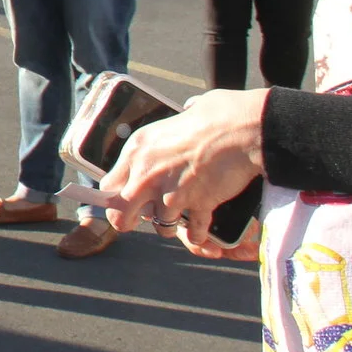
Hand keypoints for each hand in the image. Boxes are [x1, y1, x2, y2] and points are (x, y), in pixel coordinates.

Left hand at [102, 87, 267, 253]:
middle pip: (121, 215)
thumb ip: (160, 140)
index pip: (108, 186)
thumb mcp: (171, 122)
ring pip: (161, 227)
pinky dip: (200, 234)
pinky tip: (202, 227)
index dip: (116, 198)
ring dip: (172, 225)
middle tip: (144, 219)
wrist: (243, 128)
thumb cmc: (214, 117)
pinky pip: (194, 233)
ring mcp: (172, 193)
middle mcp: (147, 174)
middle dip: (131, 221)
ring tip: (181, 215)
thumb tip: (166, 137)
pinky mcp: (199, 205)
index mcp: (137, 151)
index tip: (125, 201)